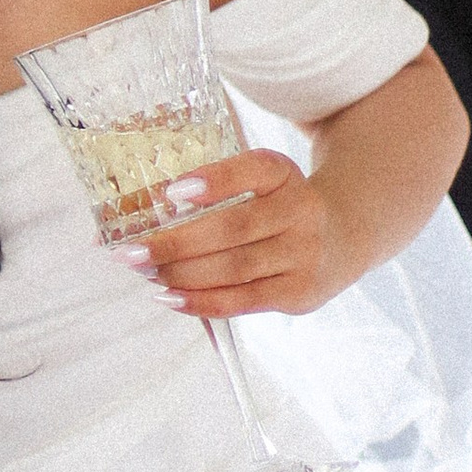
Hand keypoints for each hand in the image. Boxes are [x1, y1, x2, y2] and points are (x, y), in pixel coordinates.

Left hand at [118, 146, 339, 317]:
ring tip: (146, 272)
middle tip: (131, 251)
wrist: (342, 237)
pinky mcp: (299, 293)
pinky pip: (243, 301)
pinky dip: (201, 301)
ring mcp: (304, 255)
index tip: (172, 193)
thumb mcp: (260, 182)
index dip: (213, 181)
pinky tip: (169, 297)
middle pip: (233, 229)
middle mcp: (301, 212)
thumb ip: (211, 190)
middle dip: (176, 242)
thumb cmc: (277, 207)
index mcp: (284, 175)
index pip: (252, 170)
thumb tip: (128, 219)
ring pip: (234, 268)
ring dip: (181, 274)